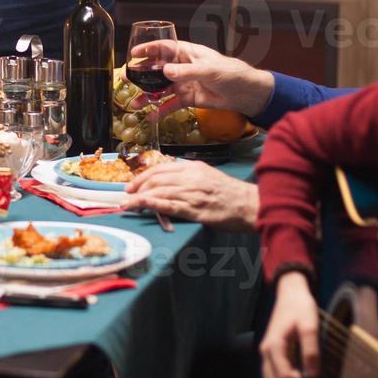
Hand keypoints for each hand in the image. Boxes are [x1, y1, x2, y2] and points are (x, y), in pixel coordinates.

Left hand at [122, 161, 257, 230]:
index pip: (160, 168)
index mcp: (193, 168)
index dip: (142, 176)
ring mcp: (192, 193)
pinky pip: (167, 206)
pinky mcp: (195, 210)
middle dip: (137, 187)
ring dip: (138, 198)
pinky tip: (140, 206)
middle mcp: (190, 177)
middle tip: (126, 196)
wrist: (250, 205)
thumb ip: (190, 175)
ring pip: (158, 191)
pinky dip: (150, 205)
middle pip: (155, 179)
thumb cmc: (231, 193)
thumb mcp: (209, 176)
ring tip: (127, 205)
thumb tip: (171, 179)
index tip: (132, 185)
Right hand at [138, 39, 274, 116]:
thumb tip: (165, 71)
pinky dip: (162, 111)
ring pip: (162, 89)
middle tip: (126, 80)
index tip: (133, 54)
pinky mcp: (189, 99)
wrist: (248, 94)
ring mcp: (186, 83)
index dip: (149, 50)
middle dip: (142, 75)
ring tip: (135, 103)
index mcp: (189, 53)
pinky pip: (172, 104)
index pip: (165, 48)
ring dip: (149, 96)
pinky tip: (151, 117)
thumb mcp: (210, 71)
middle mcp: (184, 67)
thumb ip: (187, 71)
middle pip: (159, 69)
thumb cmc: (232, 74)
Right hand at [259, 271, 320, 377]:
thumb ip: (311, 350)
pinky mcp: (270, 352)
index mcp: (275, 345)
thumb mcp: (310, 326)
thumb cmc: (301, 308)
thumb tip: (312, 374)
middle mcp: (266, 351)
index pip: (284, 376)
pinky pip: (272, 375)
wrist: (290, 294)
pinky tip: (298, 376)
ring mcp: (266, 352)